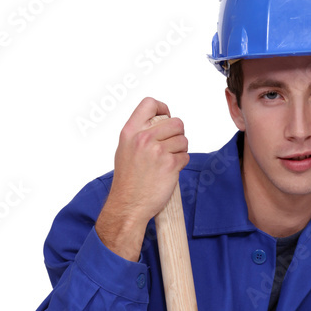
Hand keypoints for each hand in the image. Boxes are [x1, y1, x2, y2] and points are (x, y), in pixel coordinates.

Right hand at [95, 97, 188, 259]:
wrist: (128, 205)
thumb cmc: (127, 181)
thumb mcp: (124, 149)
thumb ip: (139, 134)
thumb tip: (159, 123)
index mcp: (130, 131)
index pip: (150, 104)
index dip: (163, 109)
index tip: (166, 117)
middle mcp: (143, 138)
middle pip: (175, 122)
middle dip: (178, 134)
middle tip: (171, 146)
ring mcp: (157, 151)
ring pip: (183, 140)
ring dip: (180, 151)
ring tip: (168, 161)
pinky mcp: (170, 165)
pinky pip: (186, 157)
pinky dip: (181, 164)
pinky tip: (170, 171)